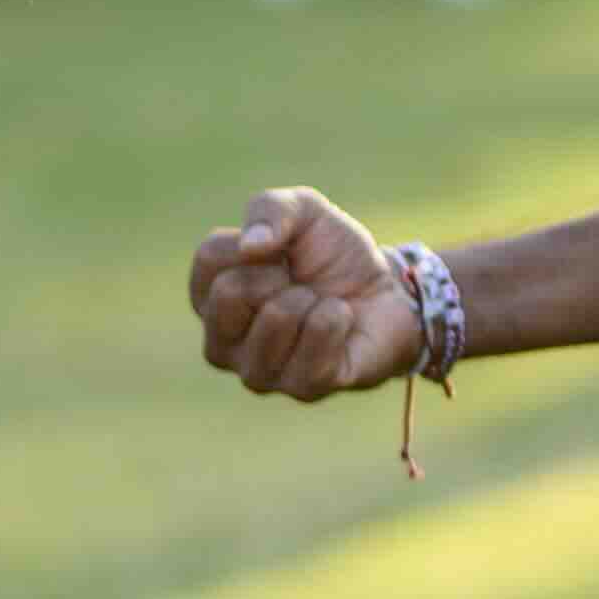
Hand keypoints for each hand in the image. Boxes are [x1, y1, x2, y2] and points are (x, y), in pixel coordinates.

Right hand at [188, 187, 422, 403]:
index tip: (280, 254)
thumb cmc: (333, 257)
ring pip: (277, 315)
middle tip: (300, 285)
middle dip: (278, 274)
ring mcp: (259, 375)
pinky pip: (319, 332)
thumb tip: (251, 247)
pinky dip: (339, 316)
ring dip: (312, 298)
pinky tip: (340, 326)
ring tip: (320, 307)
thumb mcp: (303, 212)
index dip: (259, 241)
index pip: (209, 257)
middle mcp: (222, 346)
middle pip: (229, 291)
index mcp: (209, 301)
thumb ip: (269, 210)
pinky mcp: (303, 389)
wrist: (389, 294)